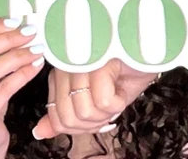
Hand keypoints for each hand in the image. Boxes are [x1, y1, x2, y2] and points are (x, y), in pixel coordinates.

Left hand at [33, 59, 156, 139]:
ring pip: (84, 111)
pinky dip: (117, 102)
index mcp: (58, 74)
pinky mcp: (99, 61)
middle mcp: (64, 66)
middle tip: (107, 105)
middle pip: (67, 118)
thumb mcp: (93, 101)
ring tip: (114, 94)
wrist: (148, 54)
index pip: (57, 118)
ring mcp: (80, 62)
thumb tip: (39, 132)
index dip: (79, 127)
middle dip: (93, 122)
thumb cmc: (121, 76)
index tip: (97, 115)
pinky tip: (120, 86)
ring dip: (106, 112)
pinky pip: (102, 102)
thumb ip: (64, 115)